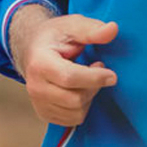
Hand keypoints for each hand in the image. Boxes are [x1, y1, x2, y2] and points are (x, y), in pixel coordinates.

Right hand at [10, 7, 117, 126]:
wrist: (33, 48)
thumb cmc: (55, 36)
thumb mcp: (72, 26)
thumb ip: (92, 29)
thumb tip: (113, 29)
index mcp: (39, 63)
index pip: (69, 78)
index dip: (94, 78)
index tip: (112, 75)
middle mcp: (35, 86)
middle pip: (76, 99)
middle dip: (93, 86)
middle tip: (97, 69)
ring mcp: (38, 102)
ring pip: (76, 113)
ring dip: (88, 97)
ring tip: (86, 78)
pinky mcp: (44, 113)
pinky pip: (73, 120)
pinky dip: (82, 107)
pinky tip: (79, 89)